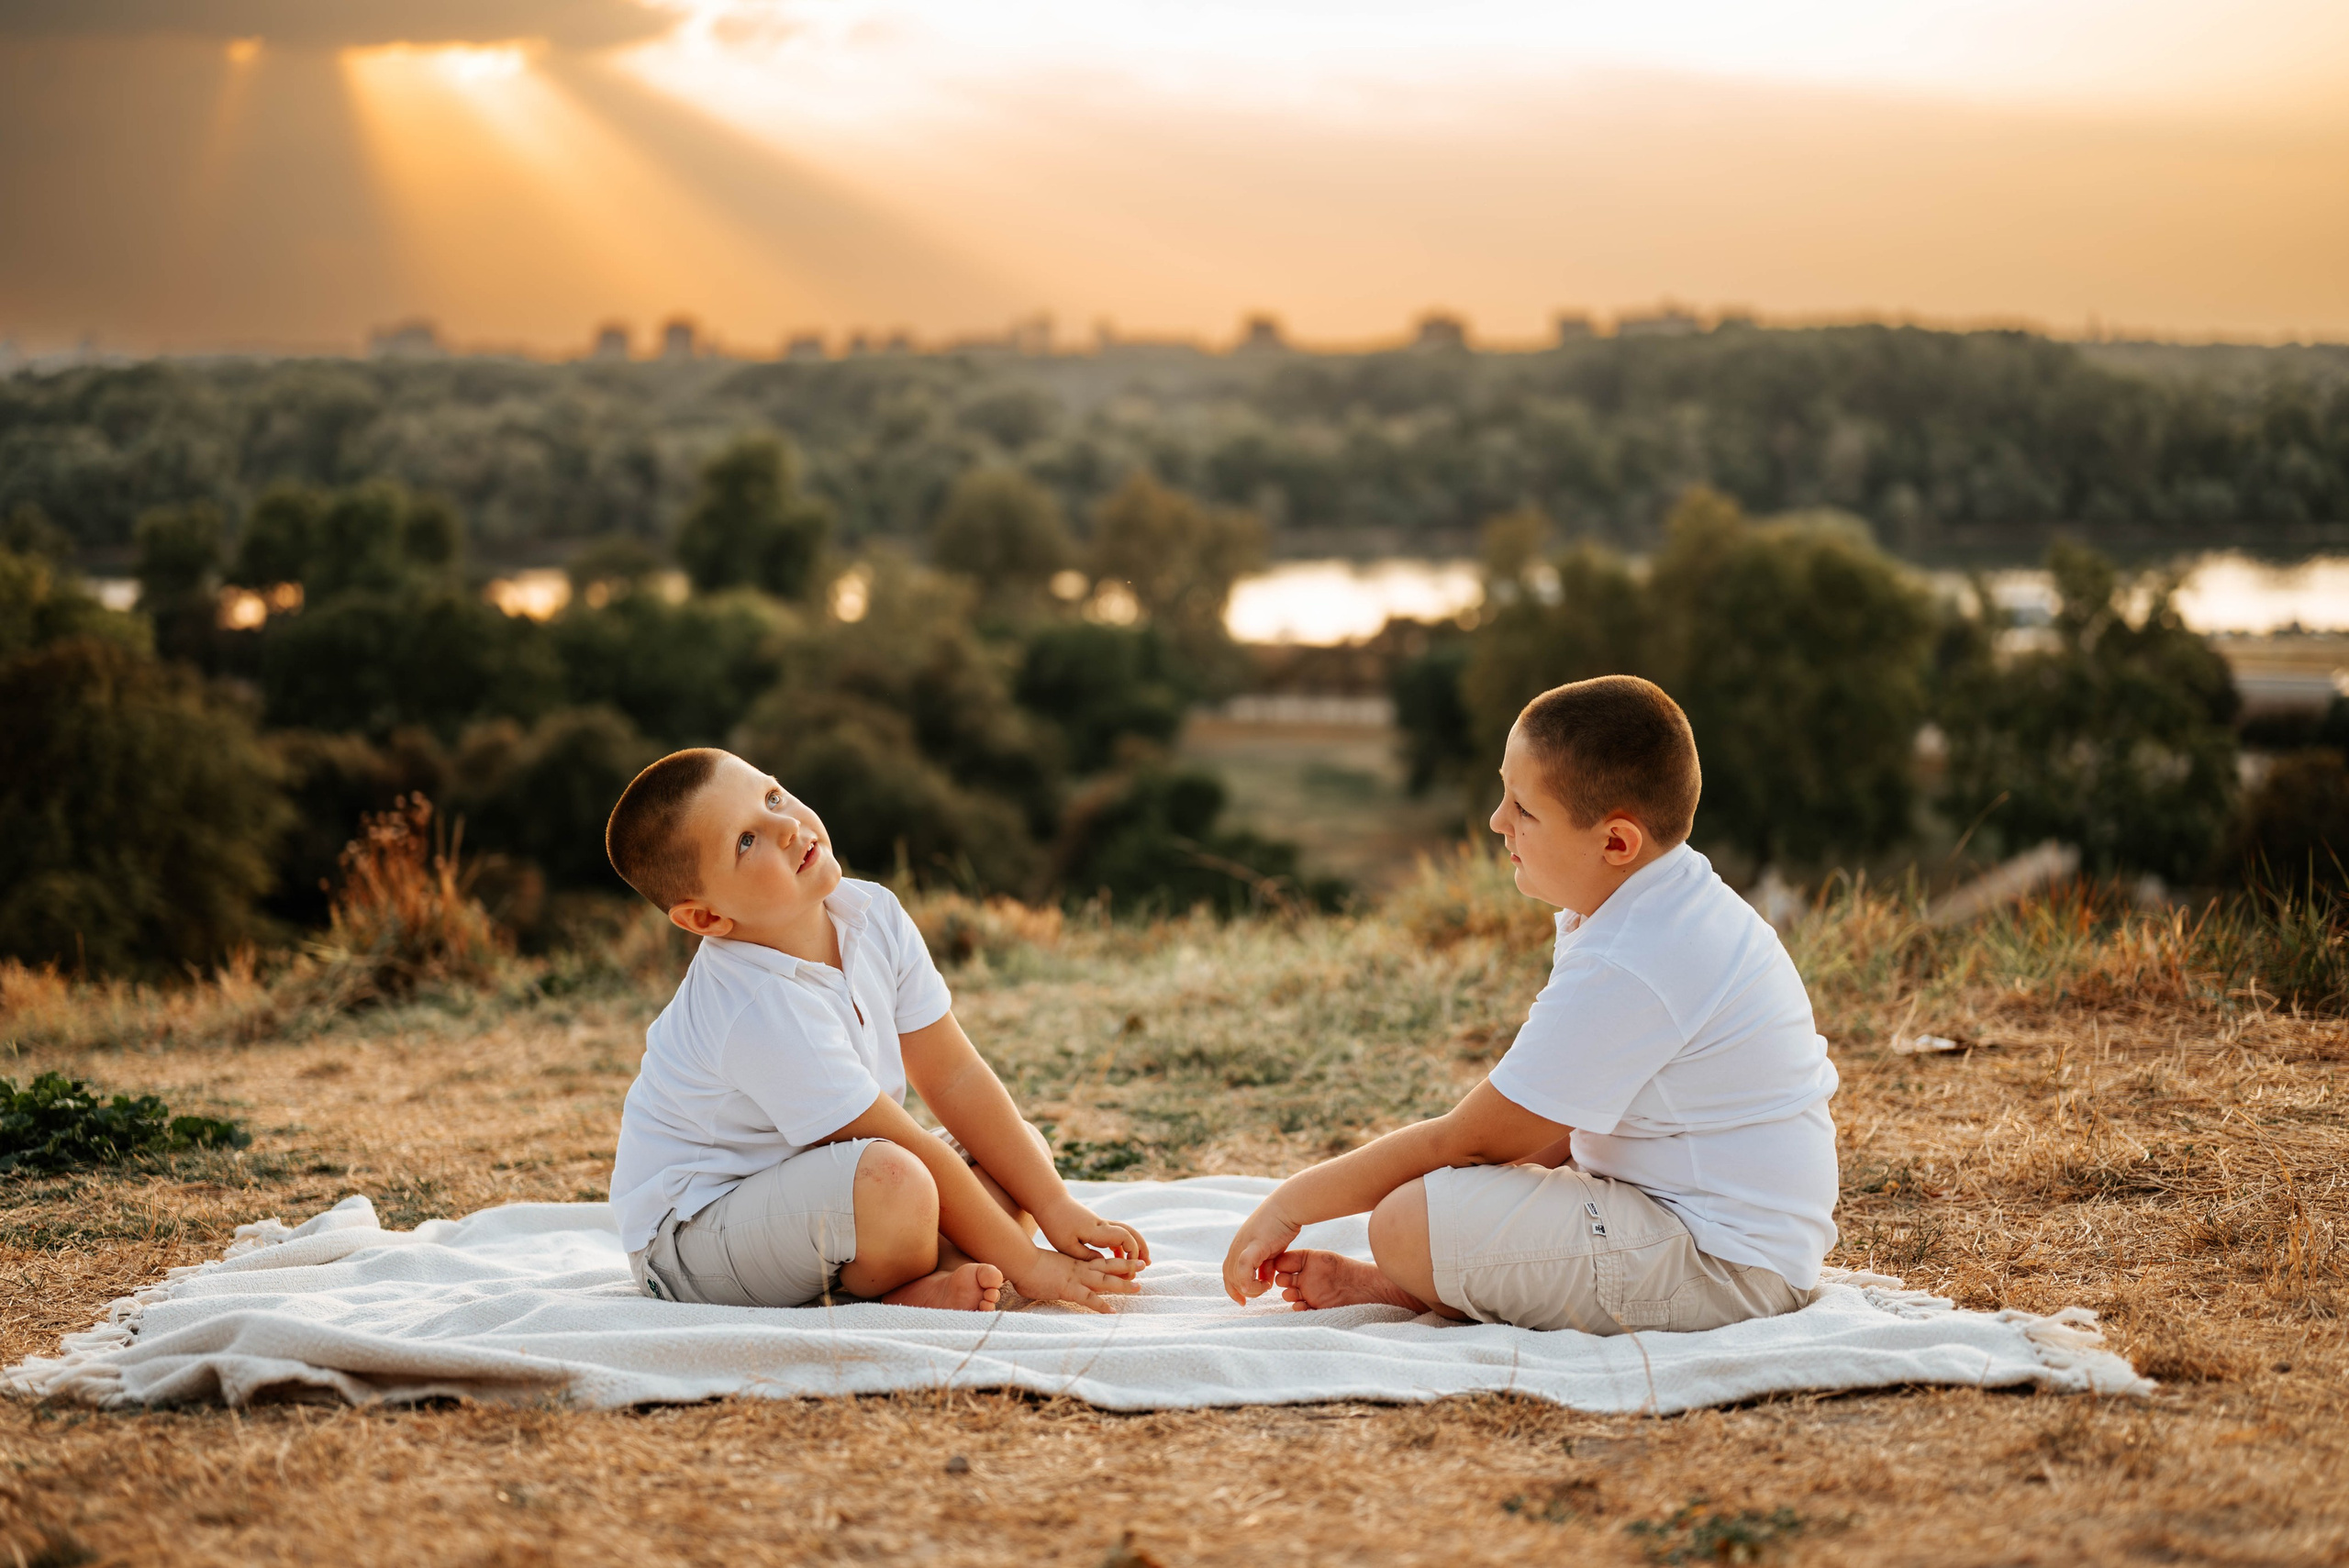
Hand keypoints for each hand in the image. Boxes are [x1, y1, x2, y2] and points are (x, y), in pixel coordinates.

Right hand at [1013, 1247, 1145, 1313]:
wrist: (1021, 1261)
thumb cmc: (1028, 1265)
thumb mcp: (1046, 1266)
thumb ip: (1053, 1271)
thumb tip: (1048, 1274)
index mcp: (1074, 1263)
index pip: (1099, 1262)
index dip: (1114, 1262)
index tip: (1128, 1263)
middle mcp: (1079, 1269)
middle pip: (1109, 1266)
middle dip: (1128, 1266)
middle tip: (1144, 1265)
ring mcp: (1076, 1278)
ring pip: (1105, 1280)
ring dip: (1123, 1284)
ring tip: (1138, 1287)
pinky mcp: (1069, 1289)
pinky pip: (1088, 1299)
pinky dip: (1101, 1305)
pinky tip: (1112, 1311)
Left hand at [1038, 1200, 1150, 1267]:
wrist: (1050, 1202)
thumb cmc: (1055, 1224)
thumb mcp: (1066, 1246)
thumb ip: (1086, 1256)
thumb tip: (1104, 1264)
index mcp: (1096, 1230)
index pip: (1124, 1237)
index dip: (1133, 1251)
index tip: (1132, 1266)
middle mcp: (1102, 1225)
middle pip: (1130, 1232)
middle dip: (1141, 1248)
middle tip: (1147, 1263)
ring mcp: (1100, 1224)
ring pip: (1125, 1232)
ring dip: (1134, 1246)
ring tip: (1139, 1261)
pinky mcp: (1096, 1225)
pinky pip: (1115, 1234)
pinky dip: (1122, 1245)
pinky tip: (1118, 1256)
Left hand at [1221, 1198, 1302, 1304]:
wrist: (1287, 1206)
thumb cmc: (1281, 1226)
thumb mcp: (1270, 1250)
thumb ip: (1265, 1265)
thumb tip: (1266, 1279)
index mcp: (1238, 1248)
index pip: (1228, 1274)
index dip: (1233, 1290)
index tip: (1243, 1302)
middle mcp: (1236, 1248)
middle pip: (1231, 1279)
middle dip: (1245, 1291)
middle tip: (1262, 1290)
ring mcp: (1243, 1246)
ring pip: (1237, 1277)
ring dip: (1253, 1287)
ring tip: (1267, 1285)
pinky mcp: (1254, 1244)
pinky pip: (1244, 1266)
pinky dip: (1247, 1279)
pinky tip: (1260, 1285)